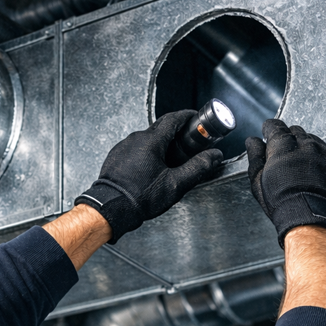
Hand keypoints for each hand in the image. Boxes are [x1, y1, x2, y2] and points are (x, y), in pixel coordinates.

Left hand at [74, 110, 223, 242]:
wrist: (112, 208)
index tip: (196, 118)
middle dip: (176, 131)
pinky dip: (147, 153)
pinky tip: (151, 168)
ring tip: (171, 159)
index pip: (173, 119)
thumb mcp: (176, 184)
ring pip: (147, 139)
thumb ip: (198, 168)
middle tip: (188, 140)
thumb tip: (214, 156)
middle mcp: (136, 139)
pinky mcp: (116, 157)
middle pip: (160, 127)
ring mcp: (123, 147)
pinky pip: (135, 148)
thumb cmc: (140, 197)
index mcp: (151, 141)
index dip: (187, 116)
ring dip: (160, 144)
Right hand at [245, 119, 325, 247]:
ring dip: (304, 146)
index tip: (267, 132)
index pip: (275, 126)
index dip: (269, 129)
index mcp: (282, 146)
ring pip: (312, 140)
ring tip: (298, 164)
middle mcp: (305, 144)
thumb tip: (252, 141)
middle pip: (295, 131)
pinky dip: (318, 157)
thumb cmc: (281, 201)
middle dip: (287, 139)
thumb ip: (255, 156)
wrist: (309, 218)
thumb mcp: (258, 180)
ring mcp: (323, 152)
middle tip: (282, 154)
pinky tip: (312, 171)